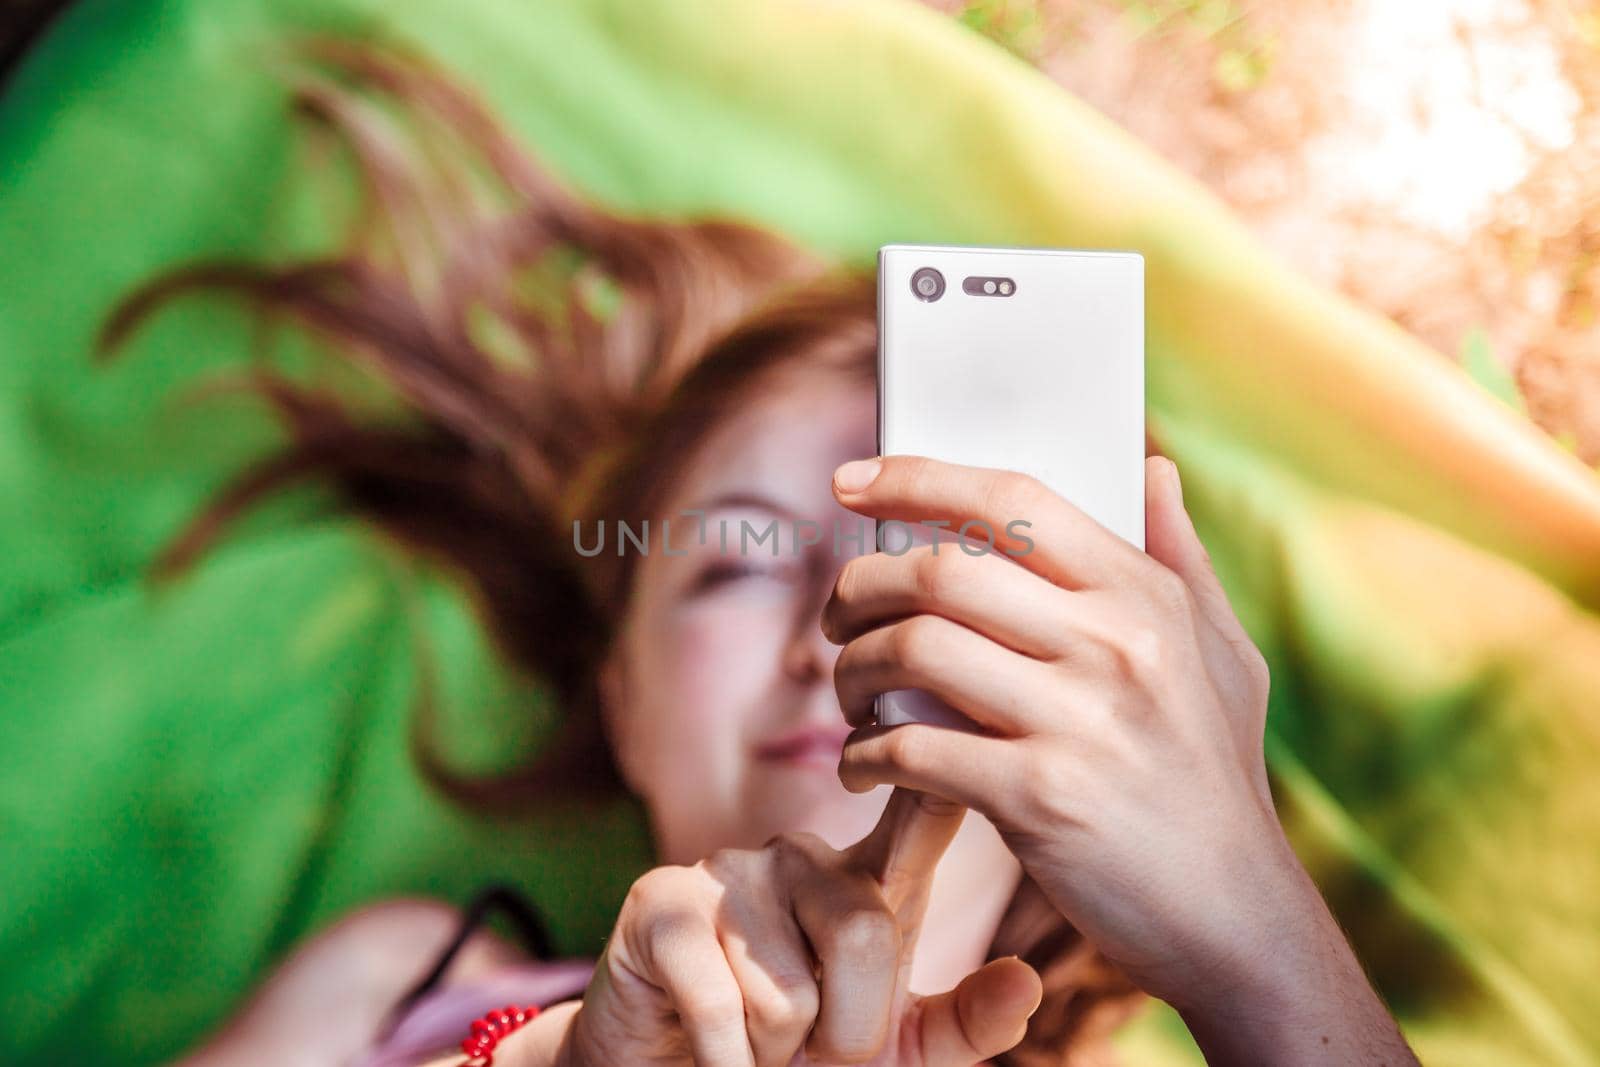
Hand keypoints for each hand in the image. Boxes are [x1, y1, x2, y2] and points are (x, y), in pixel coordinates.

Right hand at [515, 790, 1040, 1066]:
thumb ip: (963, 1023)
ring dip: (778, 1053)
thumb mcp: (897, 1053)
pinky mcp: (662, 902)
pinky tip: (714, 1052)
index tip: (971, 714)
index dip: (947, 768)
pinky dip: (727, 1061)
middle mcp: (802, 855)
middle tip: (815, 1053)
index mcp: (866, 879)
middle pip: (866, 932)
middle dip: (850, 1034)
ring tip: (756, 1042)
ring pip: (791, 989)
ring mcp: (730, 870)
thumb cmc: (797, 1057)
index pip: (923, 809)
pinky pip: (721, 1005)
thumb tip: (1027, 981)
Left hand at [823, 454, 1415, 1064]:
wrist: (1236, 918)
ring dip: (852, 668)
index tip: (851, 484)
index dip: (916, 479)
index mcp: (1146, 596)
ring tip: (850, 694)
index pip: (1012, 501)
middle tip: (837, 615)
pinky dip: (864, 753)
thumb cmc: (1215, 778)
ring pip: (912, 650)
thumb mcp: (1224, 655)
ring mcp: (1078, 721)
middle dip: (859, 586)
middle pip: (940, 571)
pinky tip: (863, 765)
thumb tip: (1151, 467)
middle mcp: (1114, 644)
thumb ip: (1181, 555)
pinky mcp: (1039, 799)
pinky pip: (911, 747)